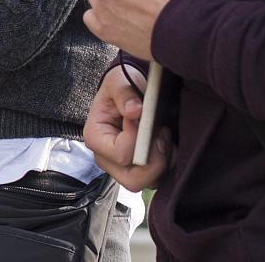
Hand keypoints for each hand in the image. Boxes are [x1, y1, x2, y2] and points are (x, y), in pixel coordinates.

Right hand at [85, 64, 169, 190]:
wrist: (131, 89)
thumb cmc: (122, 85)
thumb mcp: (118, 80)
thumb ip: (124, 93)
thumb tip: (134, 111)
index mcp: (96, 138)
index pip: (121, 154)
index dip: (139, 138)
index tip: (142, 115)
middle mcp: (107, 159)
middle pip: (132, 180)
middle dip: (155, 160)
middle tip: (161, 134)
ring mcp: (123, 168)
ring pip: (148, 182)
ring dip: (164, 160)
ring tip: (164, 135)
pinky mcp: (140, 170)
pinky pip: (158, 179)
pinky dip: (168, 164)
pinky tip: (167, 143)